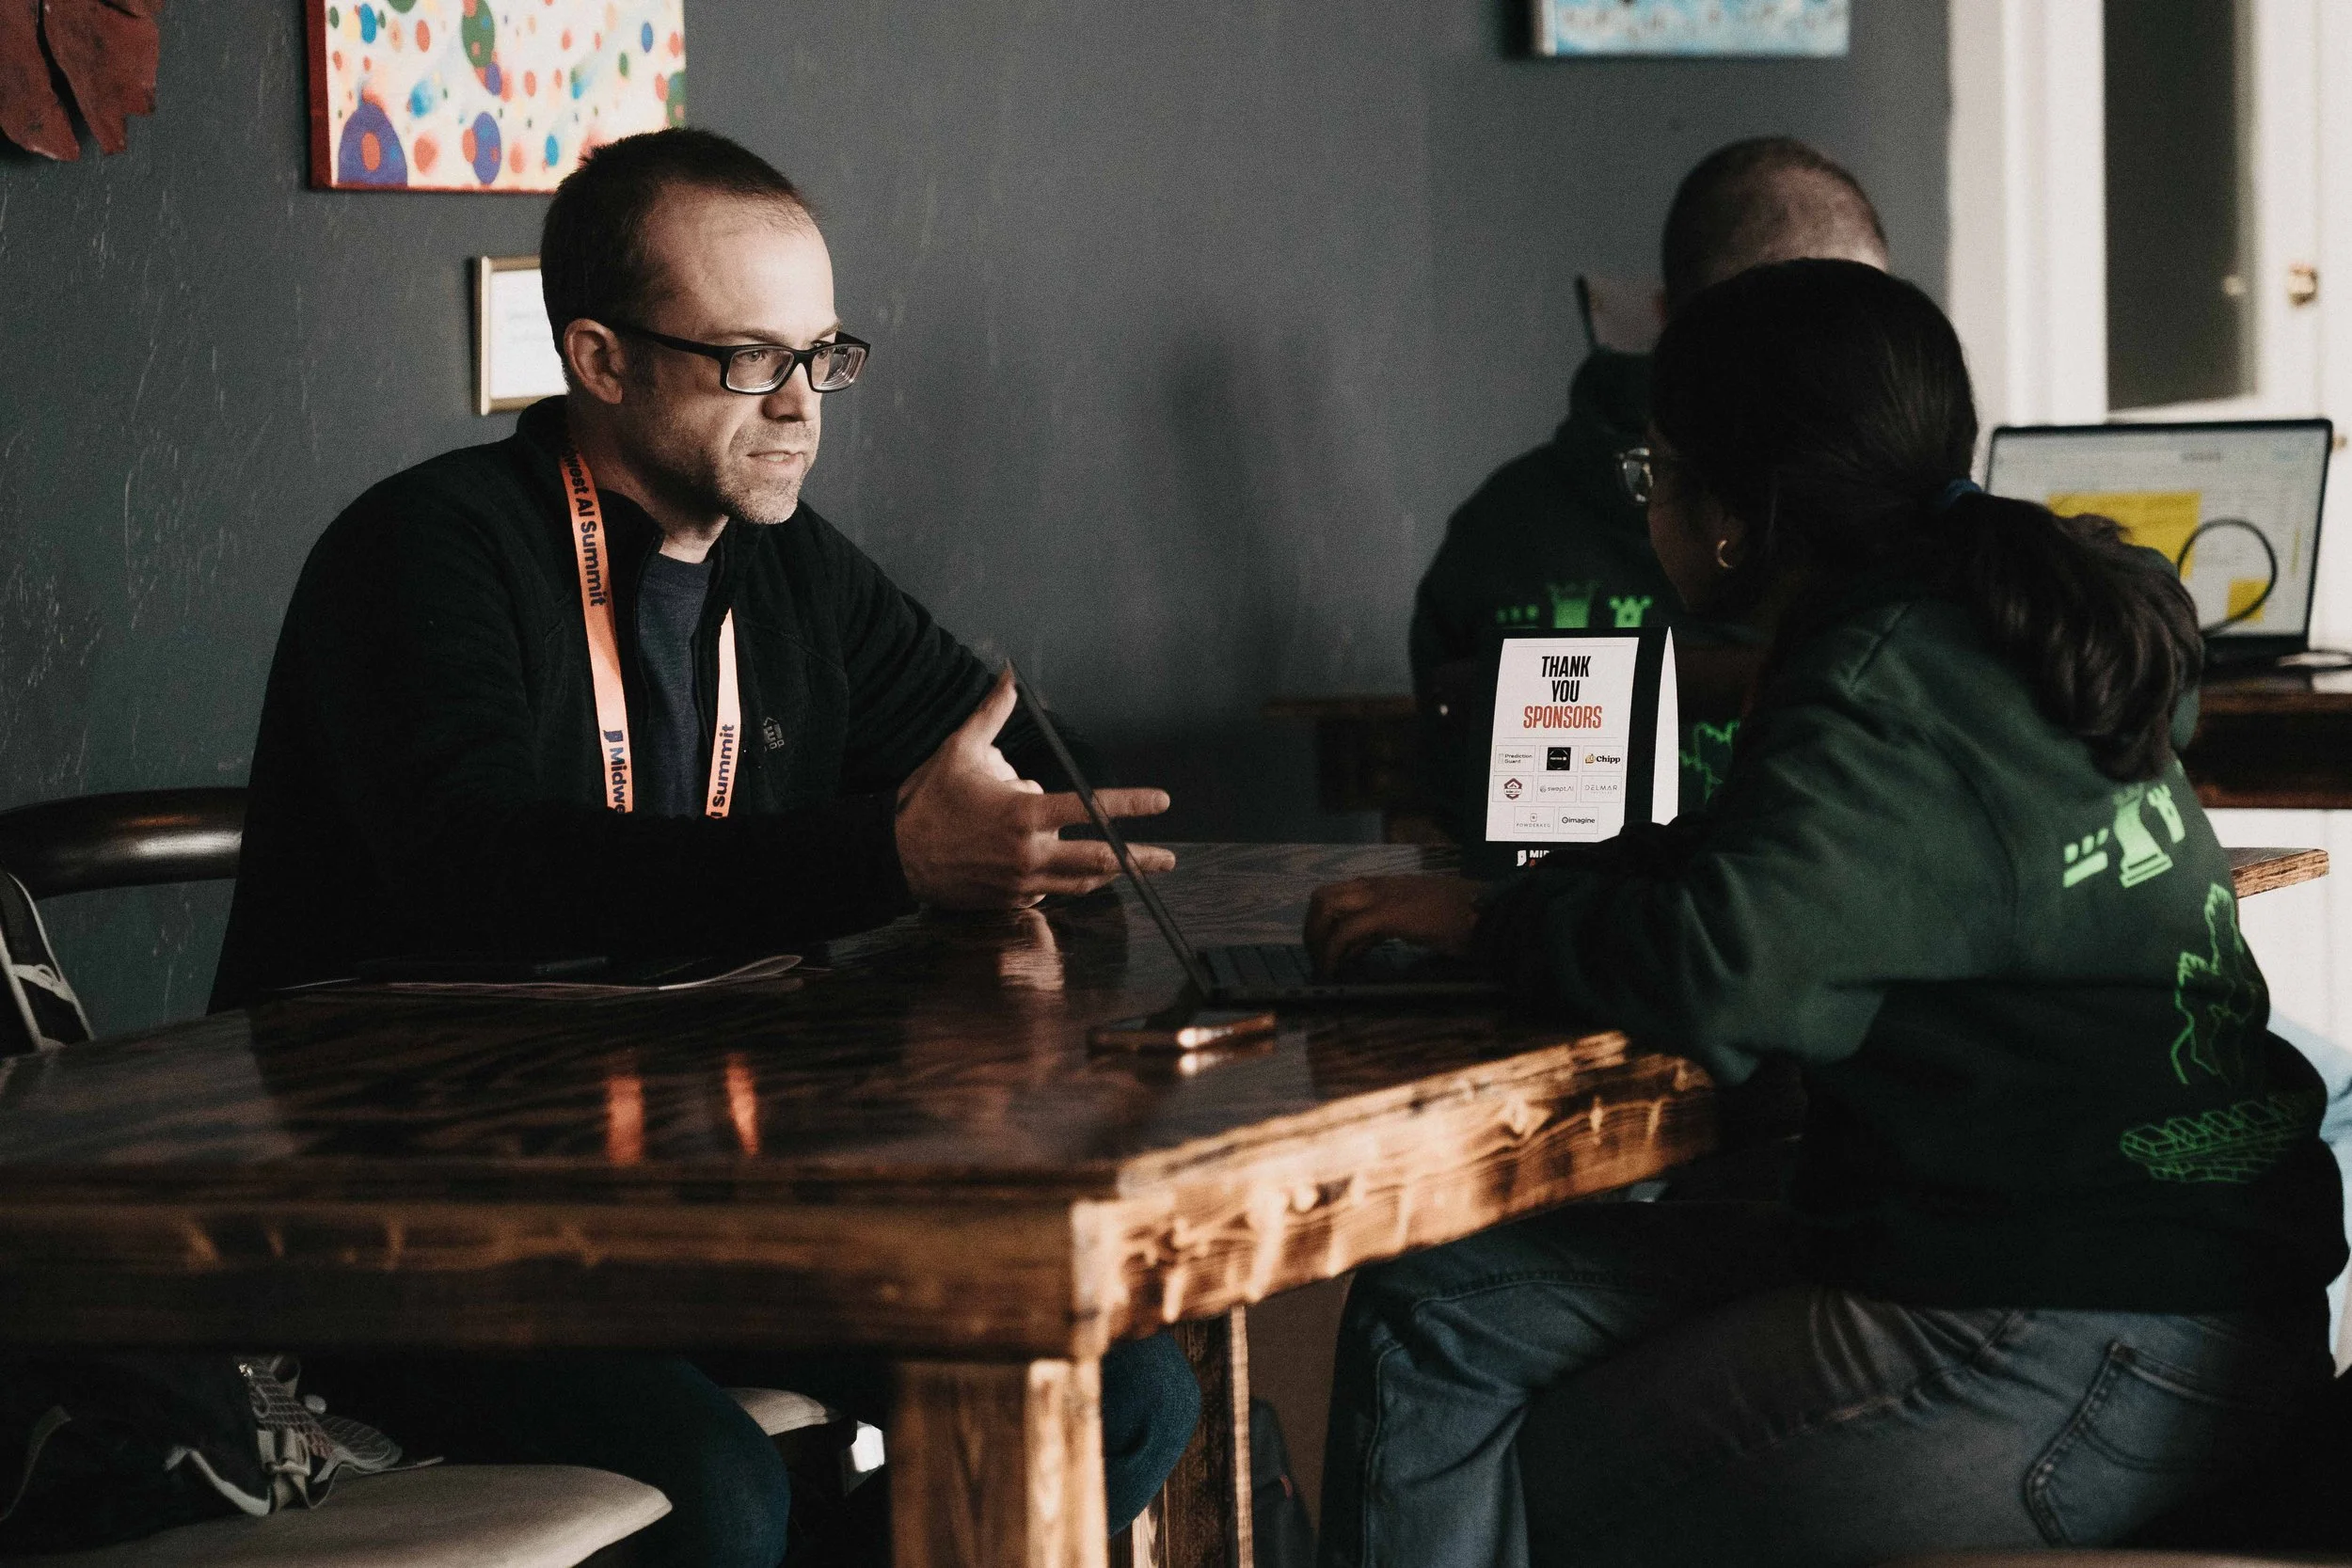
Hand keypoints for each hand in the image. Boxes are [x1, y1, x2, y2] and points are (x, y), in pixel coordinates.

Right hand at [896, 668, 1175, 908]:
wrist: (895, 856)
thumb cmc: (929, 799)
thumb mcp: (960, 750)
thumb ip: (992, 714)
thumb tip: (1009, 676)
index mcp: (1025, 814)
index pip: (1092, 809)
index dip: (1131, 804)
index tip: (1162, 801)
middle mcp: (1030, 853)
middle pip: (1100, 859)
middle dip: (1140, 859)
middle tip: (1169, 858)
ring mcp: (1022, 883)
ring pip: (1080, 882)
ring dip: (1108, 874)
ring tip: (1131, 866)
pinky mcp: (1011, 901)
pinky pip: (1051, 893)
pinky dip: (1066, 882)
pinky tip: (1074, 873)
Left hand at [1304, 874, 1480, 974]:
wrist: (1489, 913)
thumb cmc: (1462, 920)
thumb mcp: (1415, 921)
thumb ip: (1387, 928)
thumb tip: (1362, 945)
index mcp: (1385, 887)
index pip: (1338, 897)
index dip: (1326, 926)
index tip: (1330, 954)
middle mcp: (1378, 886)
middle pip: (1323, 896)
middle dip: (1313, 929)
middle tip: (1318, 960)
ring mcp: (1383, 896)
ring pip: (1326, 905)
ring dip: (1317, 938)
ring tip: (1322, 966)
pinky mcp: (1389, 913)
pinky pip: (1346, 930)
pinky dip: (1332, 952)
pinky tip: (1333, 971)